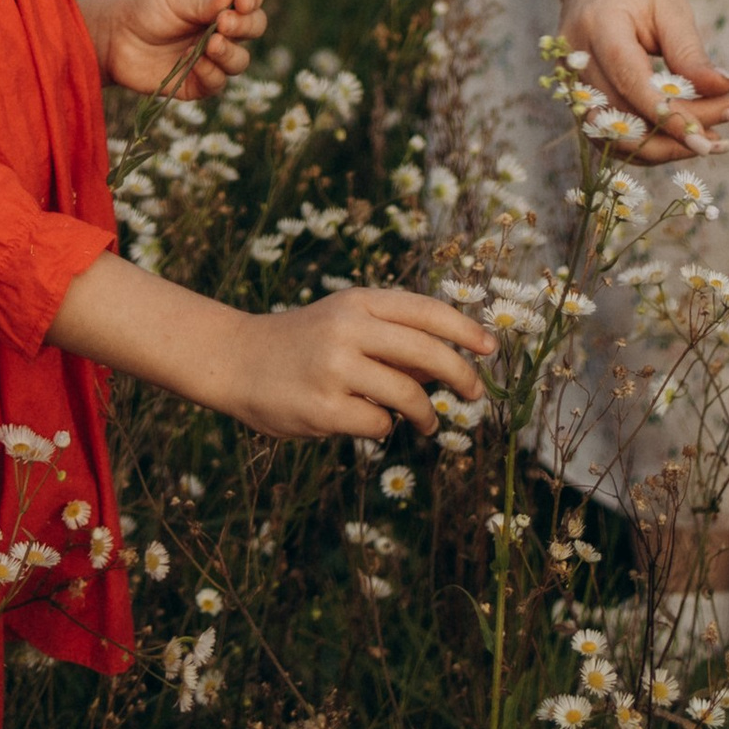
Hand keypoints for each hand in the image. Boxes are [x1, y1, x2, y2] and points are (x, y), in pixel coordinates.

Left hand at [85, 0, 265, 99]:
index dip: (253, 0)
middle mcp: (221, 28)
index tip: (241, 2)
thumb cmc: (144, 8)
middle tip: (224, 23)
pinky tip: (192, 62)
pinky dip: (210, 73)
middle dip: (246, 26)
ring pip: (240, 61)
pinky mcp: (199, 82)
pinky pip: (218, 83)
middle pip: (254, 28)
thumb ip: (206, 0)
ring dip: (230, 53)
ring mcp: (212, 56)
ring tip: (210, 44)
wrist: (113, 39)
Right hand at [221, 285, 496, 441]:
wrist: (237, 360)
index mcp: (358, 301)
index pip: (426, 310)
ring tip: (427, 423)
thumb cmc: (302, 342)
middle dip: (462, 375)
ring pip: (408, 394)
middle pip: (427, 351)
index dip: (465, 329)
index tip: (491, 347)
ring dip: (427, 414)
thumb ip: (393, 336)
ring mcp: (335, 368)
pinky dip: (383, 428)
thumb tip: (452, 364)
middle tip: (477, 394)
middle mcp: (349, 328)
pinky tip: (366, 422)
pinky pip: (379, 424)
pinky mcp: (324, 408)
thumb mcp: (345, 321)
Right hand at [504, 0, 728, 161]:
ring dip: (662, 148)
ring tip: (710, 142)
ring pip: (613, 137)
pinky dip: (645, 143)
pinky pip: (608, 134)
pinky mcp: (576, 94)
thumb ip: (691, 53)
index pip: (632, 83)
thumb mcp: (670, 4)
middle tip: (724, 140)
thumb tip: (727, 90)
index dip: (670, 118)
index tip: (710, 141)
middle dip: (676, 136)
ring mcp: (569, 79)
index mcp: (598, 25)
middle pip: (623, 117)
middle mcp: (576, 58)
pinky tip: (680, 138)